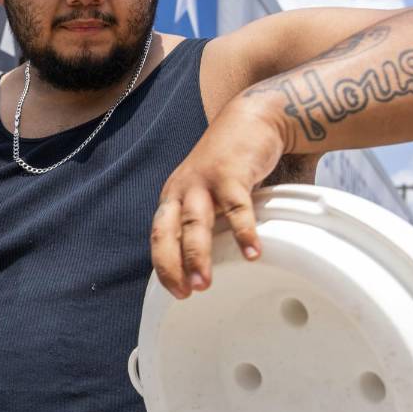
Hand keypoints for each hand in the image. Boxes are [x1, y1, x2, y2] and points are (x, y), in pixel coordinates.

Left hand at [151, 102, 285, 298]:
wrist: (253, 118)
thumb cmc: (231, 162)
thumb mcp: (208, 192)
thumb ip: (207, 221)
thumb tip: (210, 260)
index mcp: (173, 197)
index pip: (159, 237)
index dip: (164, 265)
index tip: (175, 292)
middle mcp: (182, 189)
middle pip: (166, 231)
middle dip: (171, 265)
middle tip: (184, 293)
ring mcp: (205, 180)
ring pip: (195, 222)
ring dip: (197, 255)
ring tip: (204, 283)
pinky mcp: (232, 173)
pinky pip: (236, 206)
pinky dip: (243, 231)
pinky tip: (252, 252)